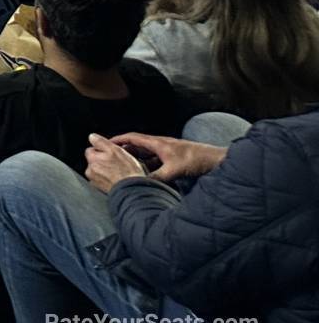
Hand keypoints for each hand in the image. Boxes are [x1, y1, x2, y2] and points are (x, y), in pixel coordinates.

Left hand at [84, 133, 154, 192]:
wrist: (132, 191)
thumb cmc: (126, 171)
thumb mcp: (115, 149)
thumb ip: (100, 141)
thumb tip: (91, 136)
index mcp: (92, 158)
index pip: (91, 149)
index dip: (102, 150)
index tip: (112, 154)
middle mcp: (90, 169)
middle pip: (94, 160)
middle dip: (103, 160)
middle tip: (117, 164)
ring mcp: (94, 180)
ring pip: (98, 171)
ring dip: (105, 170)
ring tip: (118, 173)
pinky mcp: (100, 189)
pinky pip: (102, 181)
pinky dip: (107, 179)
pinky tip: (116, 180)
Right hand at [109, 133, 228, 183]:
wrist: (216, 160)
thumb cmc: (196, 160)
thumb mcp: (174, 170)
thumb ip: (157, 177)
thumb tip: (142, 184)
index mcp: (158, 143)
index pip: (133, 137)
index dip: (118, 139)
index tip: (105, 143)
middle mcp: (160, 145)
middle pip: (137, 145)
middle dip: (124, 150)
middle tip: (111, 156)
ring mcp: (167, 152)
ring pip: (146, 154)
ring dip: (136, 159)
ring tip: (124, 166)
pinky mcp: (173, 160)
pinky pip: (155, 161)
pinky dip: (147, 165)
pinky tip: (145, 174)